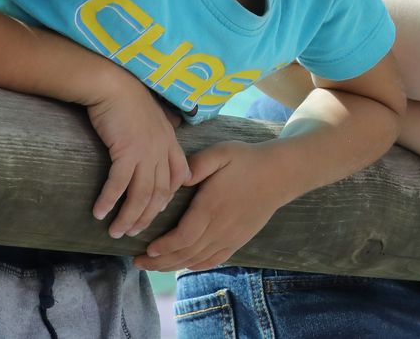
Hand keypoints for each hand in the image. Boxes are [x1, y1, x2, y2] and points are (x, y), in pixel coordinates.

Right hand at [84, 84, 189, 239]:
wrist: (111, 85)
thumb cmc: (127, 99)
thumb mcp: (151, 116)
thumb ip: (158, 132)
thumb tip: (159, 139)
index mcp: (170, 142)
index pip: (177, 177)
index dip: (167, 198)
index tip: (154, 212)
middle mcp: (162, 150)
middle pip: (159, 193)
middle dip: (146, 217)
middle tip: (133, 232)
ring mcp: (146, 152)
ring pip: (140, 194)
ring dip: (128, 217)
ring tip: (116, 232)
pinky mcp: (126, 152)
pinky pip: (118, 185)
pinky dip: (109, 202)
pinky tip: (99, 213)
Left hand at [137, 141, 279, 270]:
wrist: (280, 174)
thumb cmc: (247, 160)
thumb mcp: (221, 153)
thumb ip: (197, 164)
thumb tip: (179, 178)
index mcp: (212, 207)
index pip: (184, 236)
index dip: (164, 247)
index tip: (147, 249)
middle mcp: (220, 227)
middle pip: (186, 253)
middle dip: (160, 262)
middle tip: (139, 263)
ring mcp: (231, 237)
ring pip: (198, 260)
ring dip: (174, 266)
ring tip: (154, 266)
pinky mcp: (239, 240)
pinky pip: (214, 260)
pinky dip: (195, 265)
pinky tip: (183, 265)